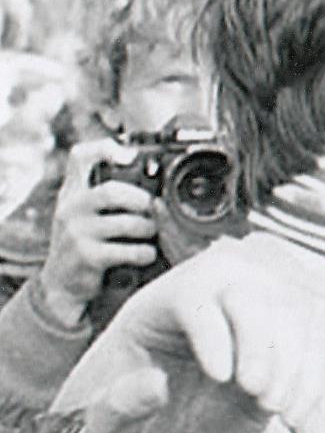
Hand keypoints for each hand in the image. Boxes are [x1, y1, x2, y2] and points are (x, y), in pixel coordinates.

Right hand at [37, 137, 160, 323]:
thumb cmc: (85, 244)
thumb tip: (153, 188)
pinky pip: (129, 250)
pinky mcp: (87, 256)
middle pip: (113, 191)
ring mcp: (76, 232)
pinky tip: (146, 255)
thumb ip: (106, 197)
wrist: (63, 283)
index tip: (128, 156)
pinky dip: (145, 253)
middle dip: (143, 201)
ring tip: (151, 235)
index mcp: (73, 192)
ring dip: (149, 229)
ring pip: (128, 222)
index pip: (80, 157)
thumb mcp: (85, 215)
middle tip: (154, 210)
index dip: (104, 149)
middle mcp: (70, 208)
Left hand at [55, 239, 318, 432]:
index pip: (196, 295)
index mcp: (157, 310)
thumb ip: (119, 406)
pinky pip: (311, 350)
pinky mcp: (281, 356)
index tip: (220, 379)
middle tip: (255, 391)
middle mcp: (207, 306)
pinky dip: (309, 383)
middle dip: (262, 339)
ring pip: (291, 312)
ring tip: (272, 407)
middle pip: (251, 290)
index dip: (213, 330)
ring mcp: (249, 328)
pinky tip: (292, 417)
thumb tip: (153, 384)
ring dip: (292, 360)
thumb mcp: (107, 426)